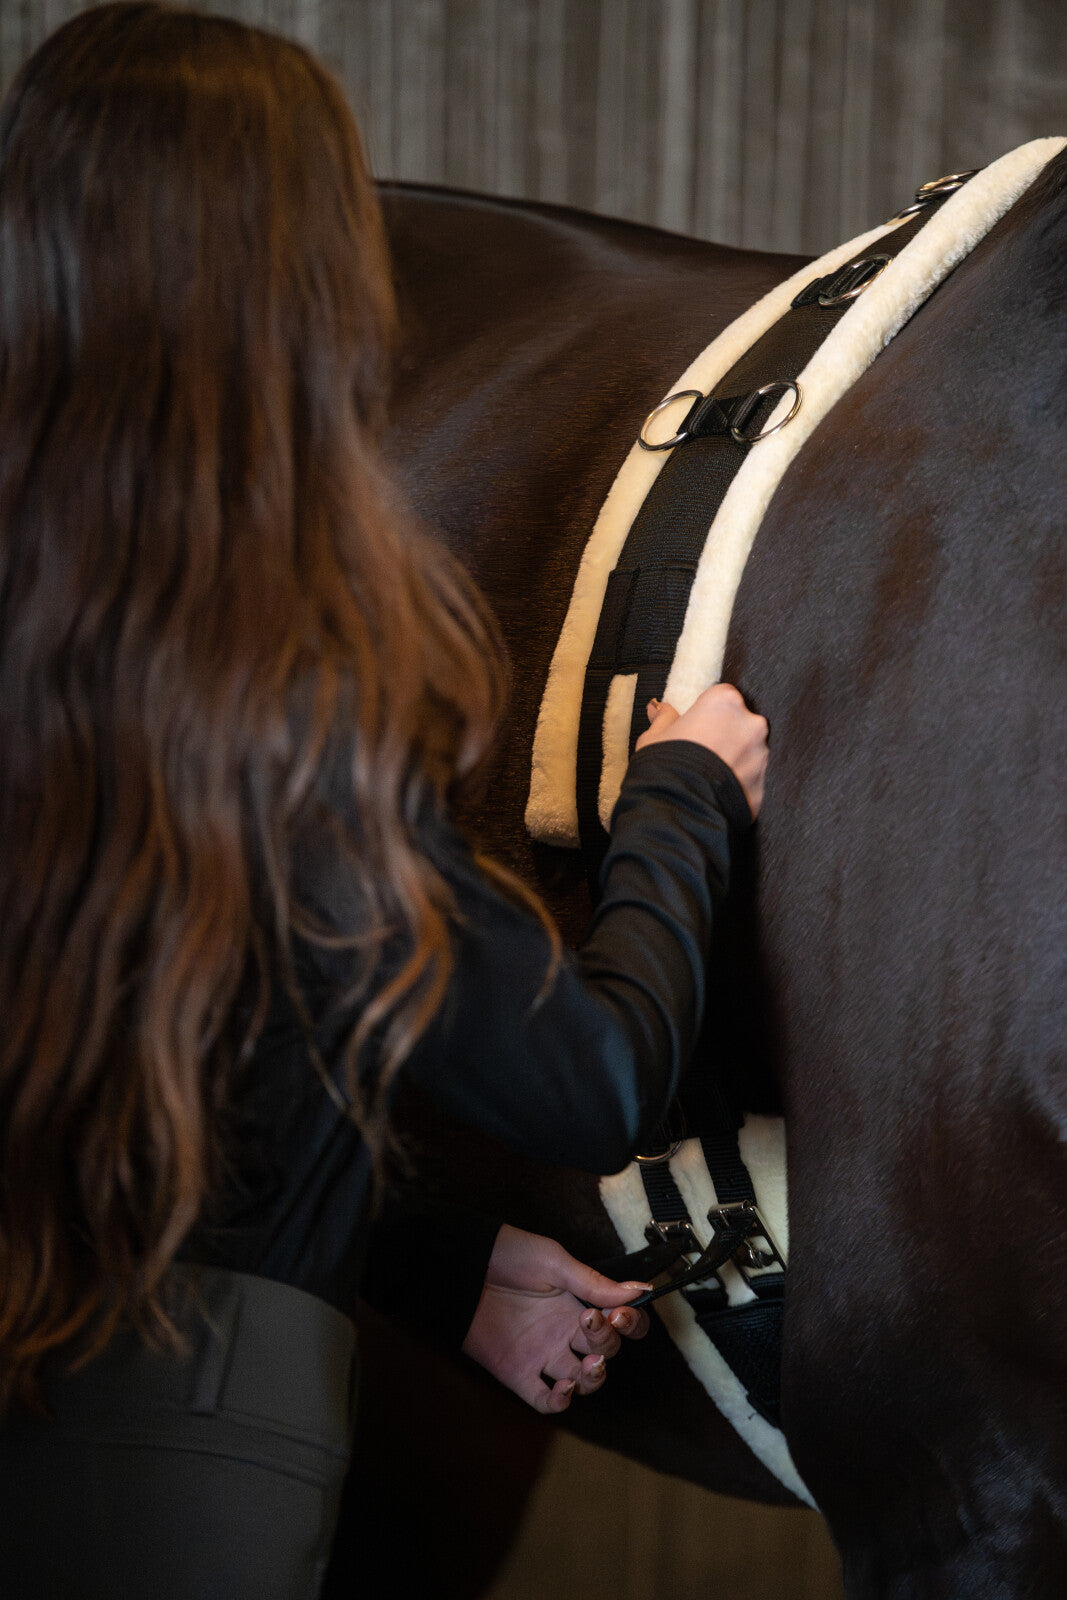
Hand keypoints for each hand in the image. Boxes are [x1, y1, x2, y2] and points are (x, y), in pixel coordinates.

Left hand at [461, 1224, 649, 1414]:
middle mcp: (565, 1331)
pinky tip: (563, 1390)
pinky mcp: (518, 1372)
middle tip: (592, 1322)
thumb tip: (640, 1290)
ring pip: (582, 1381)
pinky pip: (544, 1400)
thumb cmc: (508, 1255)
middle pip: (604, 1351)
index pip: (619, 1324)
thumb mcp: (554, 1263)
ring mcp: (543, 1353)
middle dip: (607, 1341)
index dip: (630, 1325)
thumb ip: (594, 1284)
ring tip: (591, 1364)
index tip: (622, 1315)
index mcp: (578, 1303)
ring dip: (594, 1378)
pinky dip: (559, 1403)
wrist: (462, 1265)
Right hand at [635, 681, 768, 817]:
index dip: (709, 713)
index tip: (697, 726)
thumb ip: (663, 719)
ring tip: (709, 776)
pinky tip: (717, 792)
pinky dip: (738, 785)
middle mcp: (750, 724)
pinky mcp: (763, 786)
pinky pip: (751, 780)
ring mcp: (761, 756)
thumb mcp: (654, 738)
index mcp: (724, 702)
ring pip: (750, 752)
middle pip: (741, 723)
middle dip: (727, 735)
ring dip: (735, 760)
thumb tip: (658, 708)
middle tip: (703, 753)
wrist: (677, 809)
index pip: (723, 697)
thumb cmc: (663, 766)